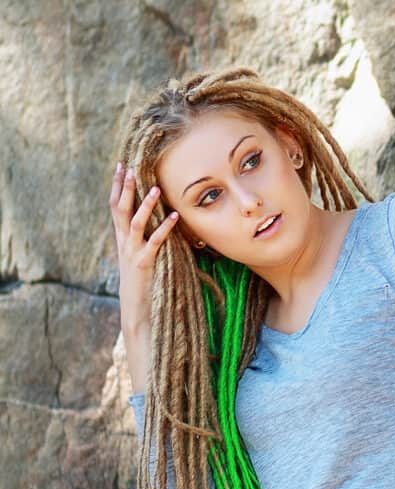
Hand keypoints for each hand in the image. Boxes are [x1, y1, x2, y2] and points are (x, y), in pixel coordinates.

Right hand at [109, 162, 178, 332]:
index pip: (115, 207)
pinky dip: (164, 228)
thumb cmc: (141, 283)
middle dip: (124, 188)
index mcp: (121, 239)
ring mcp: (132, 253)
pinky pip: (155, 242)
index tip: (120, 167)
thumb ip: (142, 240)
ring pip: (135, 223)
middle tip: (129, 167)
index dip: (116, 187)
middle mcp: (123, 243)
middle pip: (119, 209)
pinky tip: (174, 216)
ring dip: (145, 205)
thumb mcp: (137, 257)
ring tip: (156, 188)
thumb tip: (153, 223)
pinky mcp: (143, 264)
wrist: (135, 310)